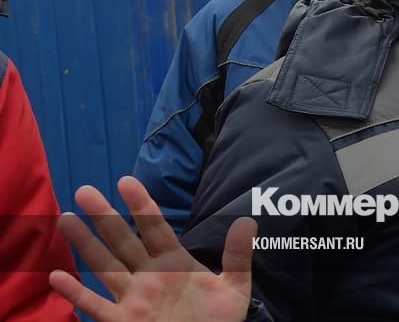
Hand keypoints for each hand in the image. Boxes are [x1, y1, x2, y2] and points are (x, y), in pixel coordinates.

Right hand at [48, 176, 256, 321]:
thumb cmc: (218, 320)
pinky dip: (77, 293)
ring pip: (106, 266)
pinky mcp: (125, 321)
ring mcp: (134, 297)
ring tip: (65, 219)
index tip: (126, 181)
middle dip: (105, 216)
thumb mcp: (234, 287)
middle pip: (123, 240)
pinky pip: (97, 306)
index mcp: (174, 262)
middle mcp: (149, 275)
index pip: (155, 227)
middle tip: (84, 190)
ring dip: (85, 244)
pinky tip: (57, 277)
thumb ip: (237, 256)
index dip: (141, 205)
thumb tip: (249, 222)